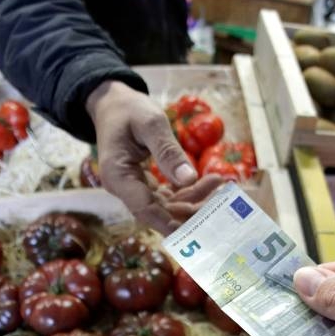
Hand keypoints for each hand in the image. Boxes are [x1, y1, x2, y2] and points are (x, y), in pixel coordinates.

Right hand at [87, 80, 205, 232]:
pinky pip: (169, 195)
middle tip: (220, 201)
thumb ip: (168, 151)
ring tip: (219, 183)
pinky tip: (211, 181)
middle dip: (191, 210)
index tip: (196, 231)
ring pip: (168, 205)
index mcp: (117, 176)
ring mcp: (134, 188)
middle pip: (159, 211)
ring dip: (194, 199)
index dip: (169, 223)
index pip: (144, 209)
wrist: (114, 104)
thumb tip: (189, 178)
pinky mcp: (145, 185)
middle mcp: (124, 188)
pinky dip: (189, 190)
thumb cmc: (129, 110)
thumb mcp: (150, 124)